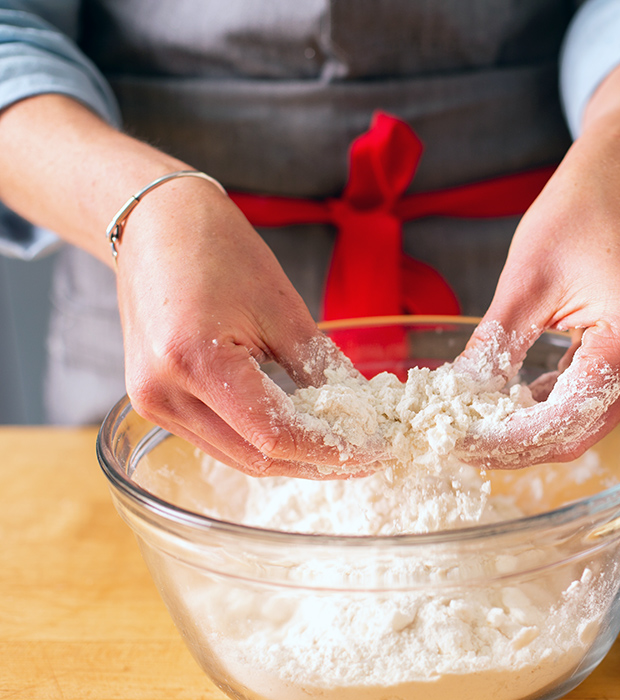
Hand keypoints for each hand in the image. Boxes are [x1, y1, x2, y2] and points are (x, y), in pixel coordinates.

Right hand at [114, 178, 382, 476]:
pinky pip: (218, 442)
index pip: (274, 435)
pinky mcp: (154, 405)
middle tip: (368, 459)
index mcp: (195, 360)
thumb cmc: (219, 251)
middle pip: (255, 458)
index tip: (375, 452)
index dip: (331, 451)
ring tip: (343, 452)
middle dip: (318, 464)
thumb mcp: (284, 309)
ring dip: (292, 461)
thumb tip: (363, 415)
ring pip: (237, 458)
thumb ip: (323, 370)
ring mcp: (152, 404)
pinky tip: (302, 437)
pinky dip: (262, 445)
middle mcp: (163, 393)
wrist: (154, 225)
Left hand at [455, 134, 619, 468]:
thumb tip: (455, 400)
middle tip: (461, 441)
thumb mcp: (523, 282)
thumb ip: (494, 348)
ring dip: (536, 430)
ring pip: (590, 423)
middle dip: (519, 444)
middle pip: (582, 431)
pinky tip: (518, 400)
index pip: (567, 417)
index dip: (510, 440)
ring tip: (480, 423)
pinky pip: (600, 401)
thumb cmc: (577, 214)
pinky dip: (557, 407)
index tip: (460, 442)